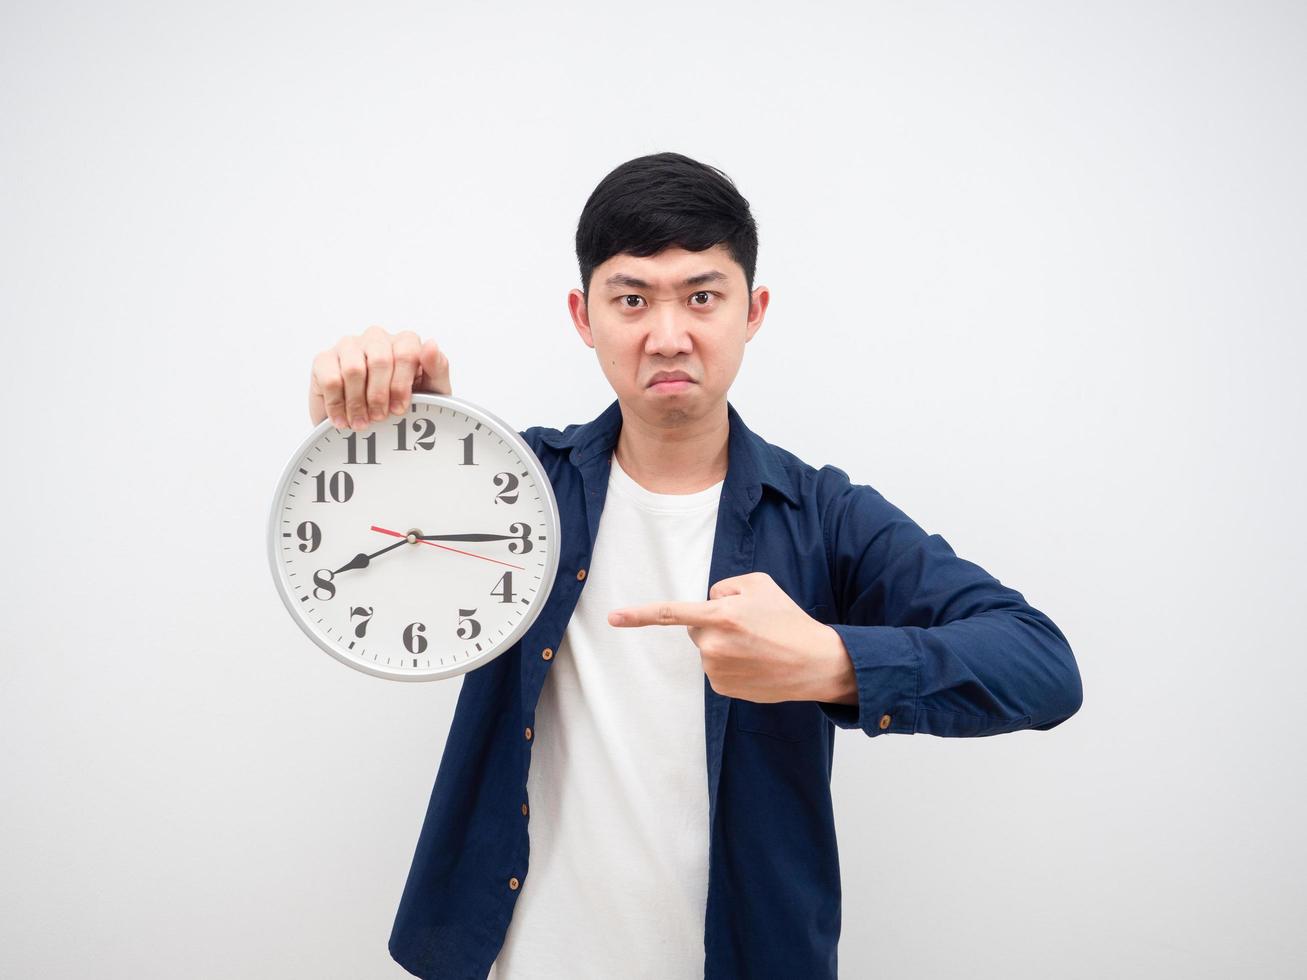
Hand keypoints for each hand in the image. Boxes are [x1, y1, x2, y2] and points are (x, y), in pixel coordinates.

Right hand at [308, 326, 452, 429]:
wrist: (375, 426)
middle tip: (380, 417)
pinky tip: (343, 419)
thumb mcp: (432, 392)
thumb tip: (431, 344)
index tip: (400, 408)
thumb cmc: (407, 405)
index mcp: (404, 342)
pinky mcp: (324, 360)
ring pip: (353, 369)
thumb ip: (437, 368)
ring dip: (358, 402)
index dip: (401, 384)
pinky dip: (337, 405)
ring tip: (362, 422)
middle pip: (379, 360)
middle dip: (380, 395)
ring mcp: (349, 346)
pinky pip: (330, 379)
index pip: (405, 352)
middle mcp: (377, 339)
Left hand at [607, 571, 852, 702]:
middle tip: (750, 626)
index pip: (670, 613)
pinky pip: (717, 667)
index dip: (638, 615)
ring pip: (708, 648)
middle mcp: (713, 645)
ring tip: (758, 645)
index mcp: (720, 615)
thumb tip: (708, 600)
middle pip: (696, 627)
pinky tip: (756, 662)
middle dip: (714, 623)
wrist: (815, 662)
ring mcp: (716, 670)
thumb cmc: (788, 619)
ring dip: (725, 643)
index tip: (613, 619)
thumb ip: (724, 586)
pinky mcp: (723, 688)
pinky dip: (732, 663)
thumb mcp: (759, 584)